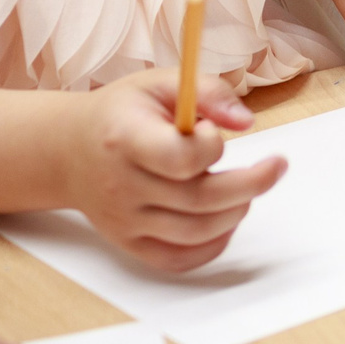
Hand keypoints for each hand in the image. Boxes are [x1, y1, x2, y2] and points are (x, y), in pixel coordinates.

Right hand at [65, 69, 285, 271]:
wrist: (68, 151)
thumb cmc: (122, 113)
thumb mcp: (160, 83)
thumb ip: (208, 92)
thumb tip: (245, 122)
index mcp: (125, 138)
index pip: (180, 158)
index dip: (212, 147)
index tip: (214, 132)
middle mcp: (121, 185)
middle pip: (199, 200)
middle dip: (251, 184)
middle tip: (276, 165)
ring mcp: (123, 221)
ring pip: (195, 233)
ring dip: (236, 211)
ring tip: (248, 188)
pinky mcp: (129, 243)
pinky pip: (178, 260)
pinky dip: (213, 246)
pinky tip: (227, 219)